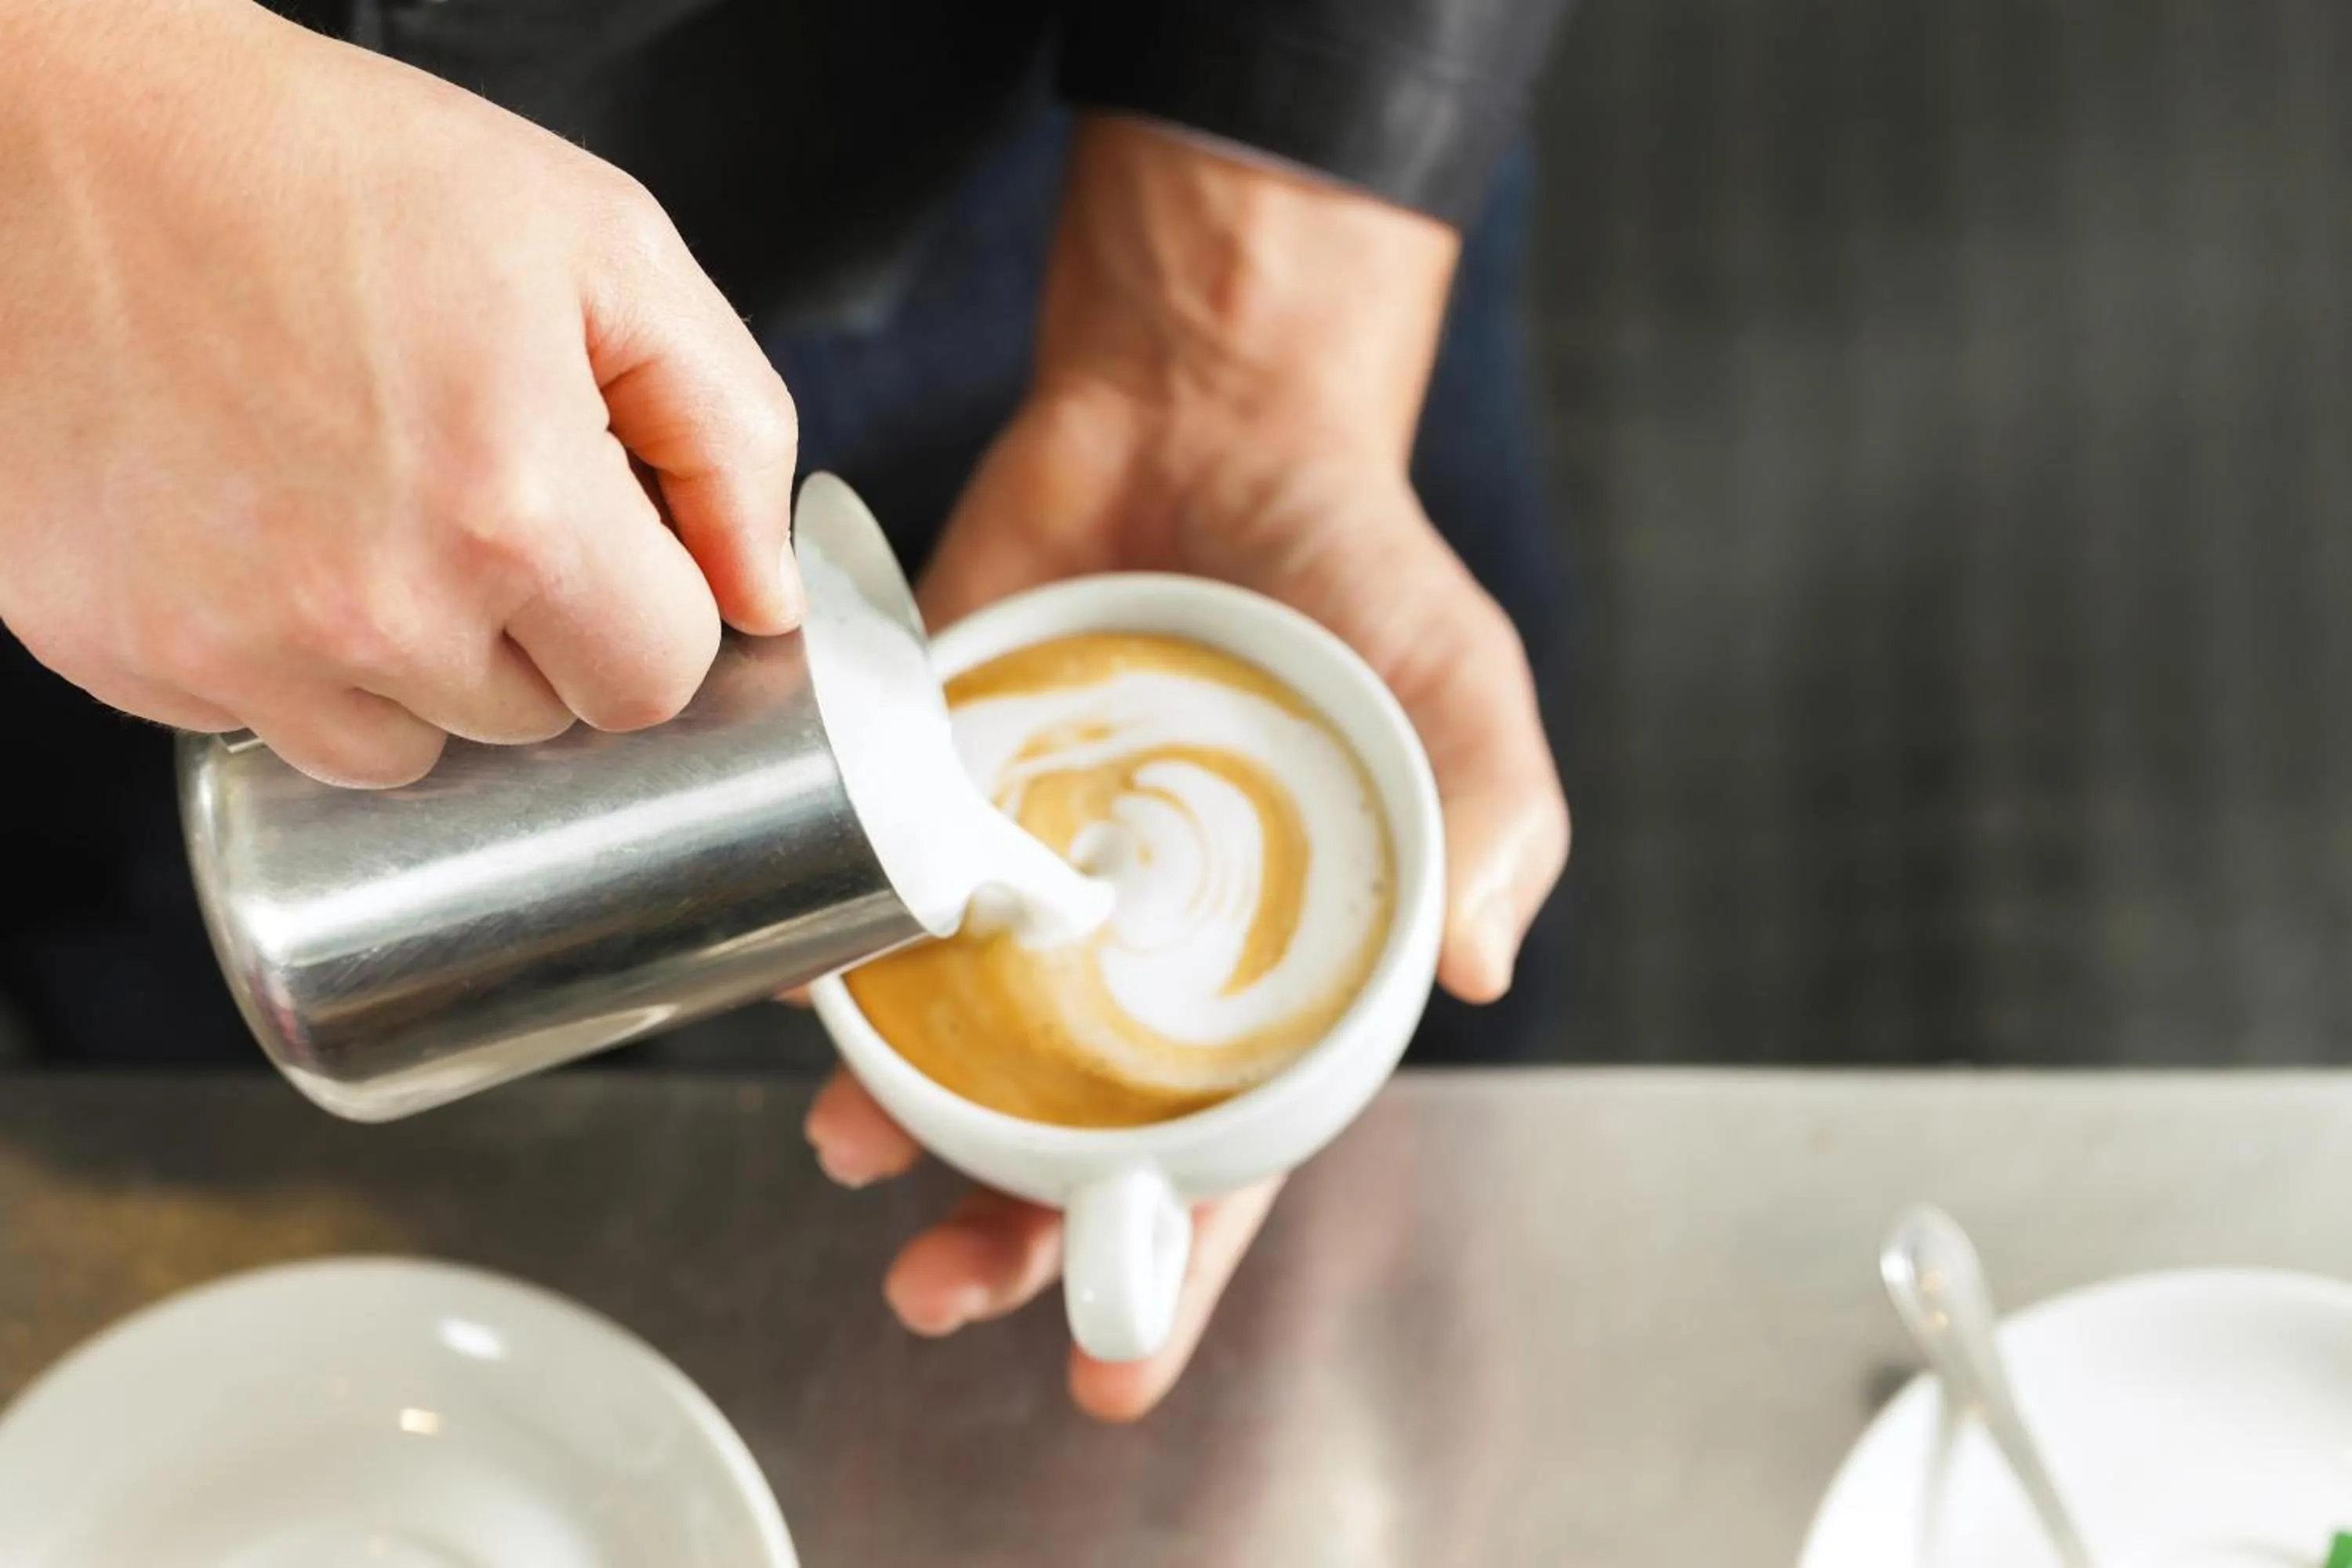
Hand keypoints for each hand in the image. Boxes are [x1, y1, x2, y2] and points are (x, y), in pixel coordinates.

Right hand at [0, 0, 799, 785]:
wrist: (64, 135)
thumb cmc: (331, 168)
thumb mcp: (600, 246)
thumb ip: (727, 432)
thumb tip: (767, 597)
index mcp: (513, 510)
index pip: (658, 678)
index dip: (652, 606)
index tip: (612, 536)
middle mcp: (375, 607)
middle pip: (540, 719)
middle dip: (541, 627)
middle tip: (477, 487)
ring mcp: (236, 647)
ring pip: (408, 748)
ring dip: (418, 663)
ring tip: (371, 508)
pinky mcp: (126, 654)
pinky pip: (269, 723)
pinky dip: (289, 657)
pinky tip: (269, 529)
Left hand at [807, 120, 1567, 1418]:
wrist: (1209, 412)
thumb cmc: (1356, 564)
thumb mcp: (1457, 685)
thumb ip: (1488, 819)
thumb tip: (1476, 966)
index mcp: (1265, 966)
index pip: (1221, 1152)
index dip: (1169, 1263)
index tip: (1107, 1365)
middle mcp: (1132, 945)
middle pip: (1062, 1131)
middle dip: (999, 1227)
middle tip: (935, 1285)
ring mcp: (1027, 871)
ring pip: (949, 1039)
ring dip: (895, 1108)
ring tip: (846, 1140)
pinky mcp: (933, 784)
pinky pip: (868, 892)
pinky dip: (824, 949)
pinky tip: (791, 986)